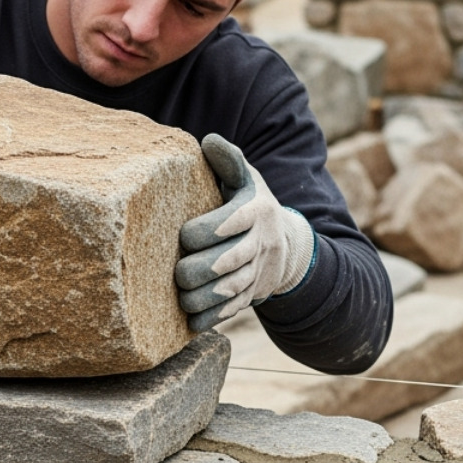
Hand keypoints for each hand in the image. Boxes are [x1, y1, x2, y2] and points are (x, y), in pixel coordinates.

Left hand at [174, 134, 316, 330]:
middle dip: (198, 270)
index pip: (228, 223)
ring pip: (231, 289)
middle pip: (228, 261)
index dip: (201, 232)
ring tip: (182, 298)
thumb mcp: (246, 180)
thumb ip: (228, 162)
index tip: (183, 236)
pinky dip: (212, 318)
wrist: (286, 242)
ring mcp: (260, 271)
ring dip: (202, 298)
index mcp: (256, 210)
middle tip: (177, 273)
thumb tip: (208, 141)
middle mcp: (262, 242)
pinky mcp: (255, 294)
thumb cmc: (251, 204)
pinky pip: (233, 310)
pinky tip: (191, 321)